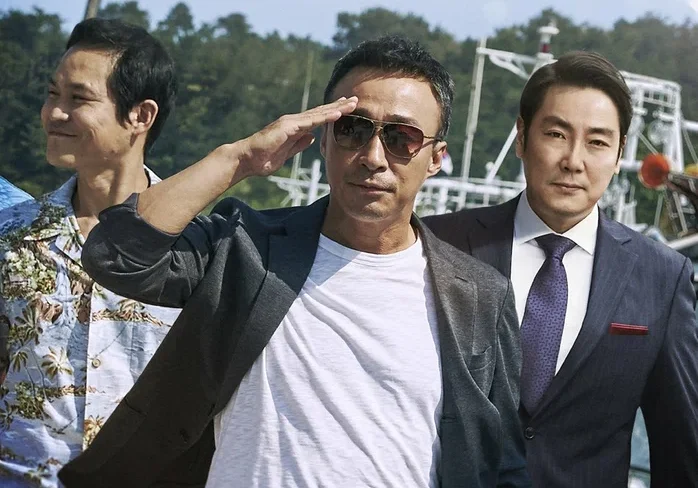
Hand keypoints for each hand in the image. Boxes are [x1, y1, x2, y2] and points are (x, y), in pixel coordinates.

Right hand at [234, 97, 357, 177]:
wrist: (247, 160)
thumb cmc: (263, 158)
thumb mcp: (287, 153)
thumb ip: (299, 144)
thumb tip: (312, 138)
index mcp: (295, 128)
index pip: (318, 119)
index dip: (333, 113)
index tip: (347, 109)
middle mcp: (294, 122)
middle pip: (321, 112)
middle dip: (339, 106)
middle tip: (356, 100)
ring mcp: (291, 122)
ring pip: (318, 113)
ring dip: (336, 108)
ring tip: (352, 103)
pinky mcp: (287, 127)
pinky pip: (310, 121)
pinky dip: (324, 116)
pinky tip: (337, 113)